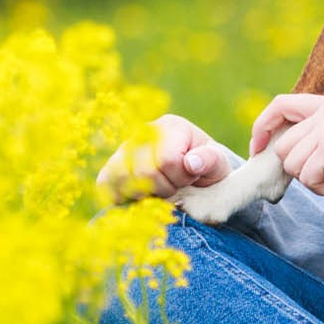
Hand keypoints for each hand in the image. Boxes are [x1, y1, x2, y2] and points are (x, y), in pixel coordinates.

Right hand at [97, 113, 236, 203]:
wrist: (193, 172)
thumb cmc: (206, 167)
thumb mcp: (218, 164)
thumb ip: (210, 161)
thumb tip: (192, 162)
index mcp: (172, 127)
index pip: (166, 160)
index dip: (180, 178)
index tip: (190, 179)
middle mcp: (143, 132)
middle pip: (142, 172)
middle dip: (164, 188)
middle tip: (176, 187)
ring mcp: (125, 148)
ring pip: (122, 179)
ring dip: (145, 194)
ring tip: (160, 190)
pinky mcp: (112, 165)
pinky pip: (105, 183)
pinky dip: (121, 196)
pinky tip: (140, 197)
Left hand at [248, 93, 323, 223]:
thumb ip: (313, 134)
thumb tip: (273, 146)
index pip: (281, 104)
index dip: (263, 127)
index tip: (257, 148)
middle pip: (283, 145)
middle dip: (299, 167)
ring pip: (291, 163)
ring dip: (312, 178)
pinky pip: (306, 177)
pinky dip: (322, 187)